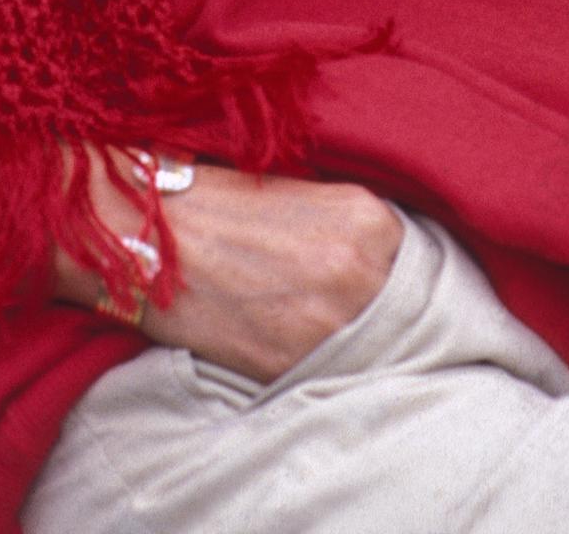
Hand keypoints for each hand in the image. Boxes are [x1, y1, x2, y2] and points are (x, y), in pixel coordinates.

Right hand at [56, 153, 402, 384]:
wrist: (142, 229)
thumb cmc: (215, 201)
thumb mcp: (304, 191)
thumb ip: (356, 229)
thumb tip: (389, 265)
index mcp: (367, 219)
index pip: (426, 266)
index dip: (414, 283)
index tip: (404, 293)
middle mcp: (359, 269)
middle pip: (409, 312)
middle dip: (394, 317)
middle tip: (364, 317)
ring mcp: (328, 322)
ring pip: (378, 350)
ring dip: (366, 348)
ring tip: (330, 335)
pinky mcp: (289, 364)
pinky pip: (333, 378)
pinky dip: (328, 371)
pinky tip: (305, 354)